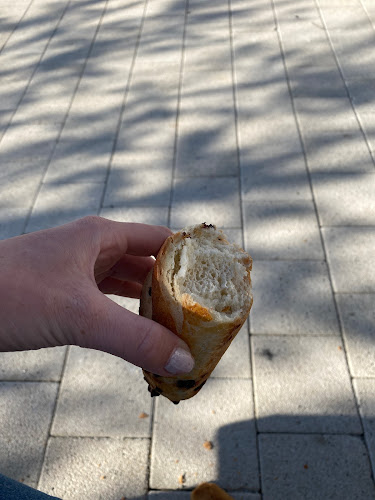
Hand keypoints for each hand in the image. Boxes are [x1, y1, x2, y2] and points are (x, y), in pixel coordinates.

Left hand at [0, 216, 193, 375]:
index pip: (160, 239)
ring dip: (148, 306)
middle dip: (173, 288)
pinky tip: (137, 335)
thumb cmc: (11, 293)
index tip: (215, 279)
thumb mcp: (79, 315)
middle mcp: (91, 248)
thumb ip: (133, 339)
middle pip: (146, 264)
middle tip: (200, 314)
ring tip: (177, 329)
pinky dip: (124, 317)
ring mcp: (76, 271)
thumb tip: (184, 361)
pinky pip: (105, 303)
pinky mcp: (63, 294)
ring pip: (125, 286)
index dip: (190, 256)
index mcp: (101, 236)